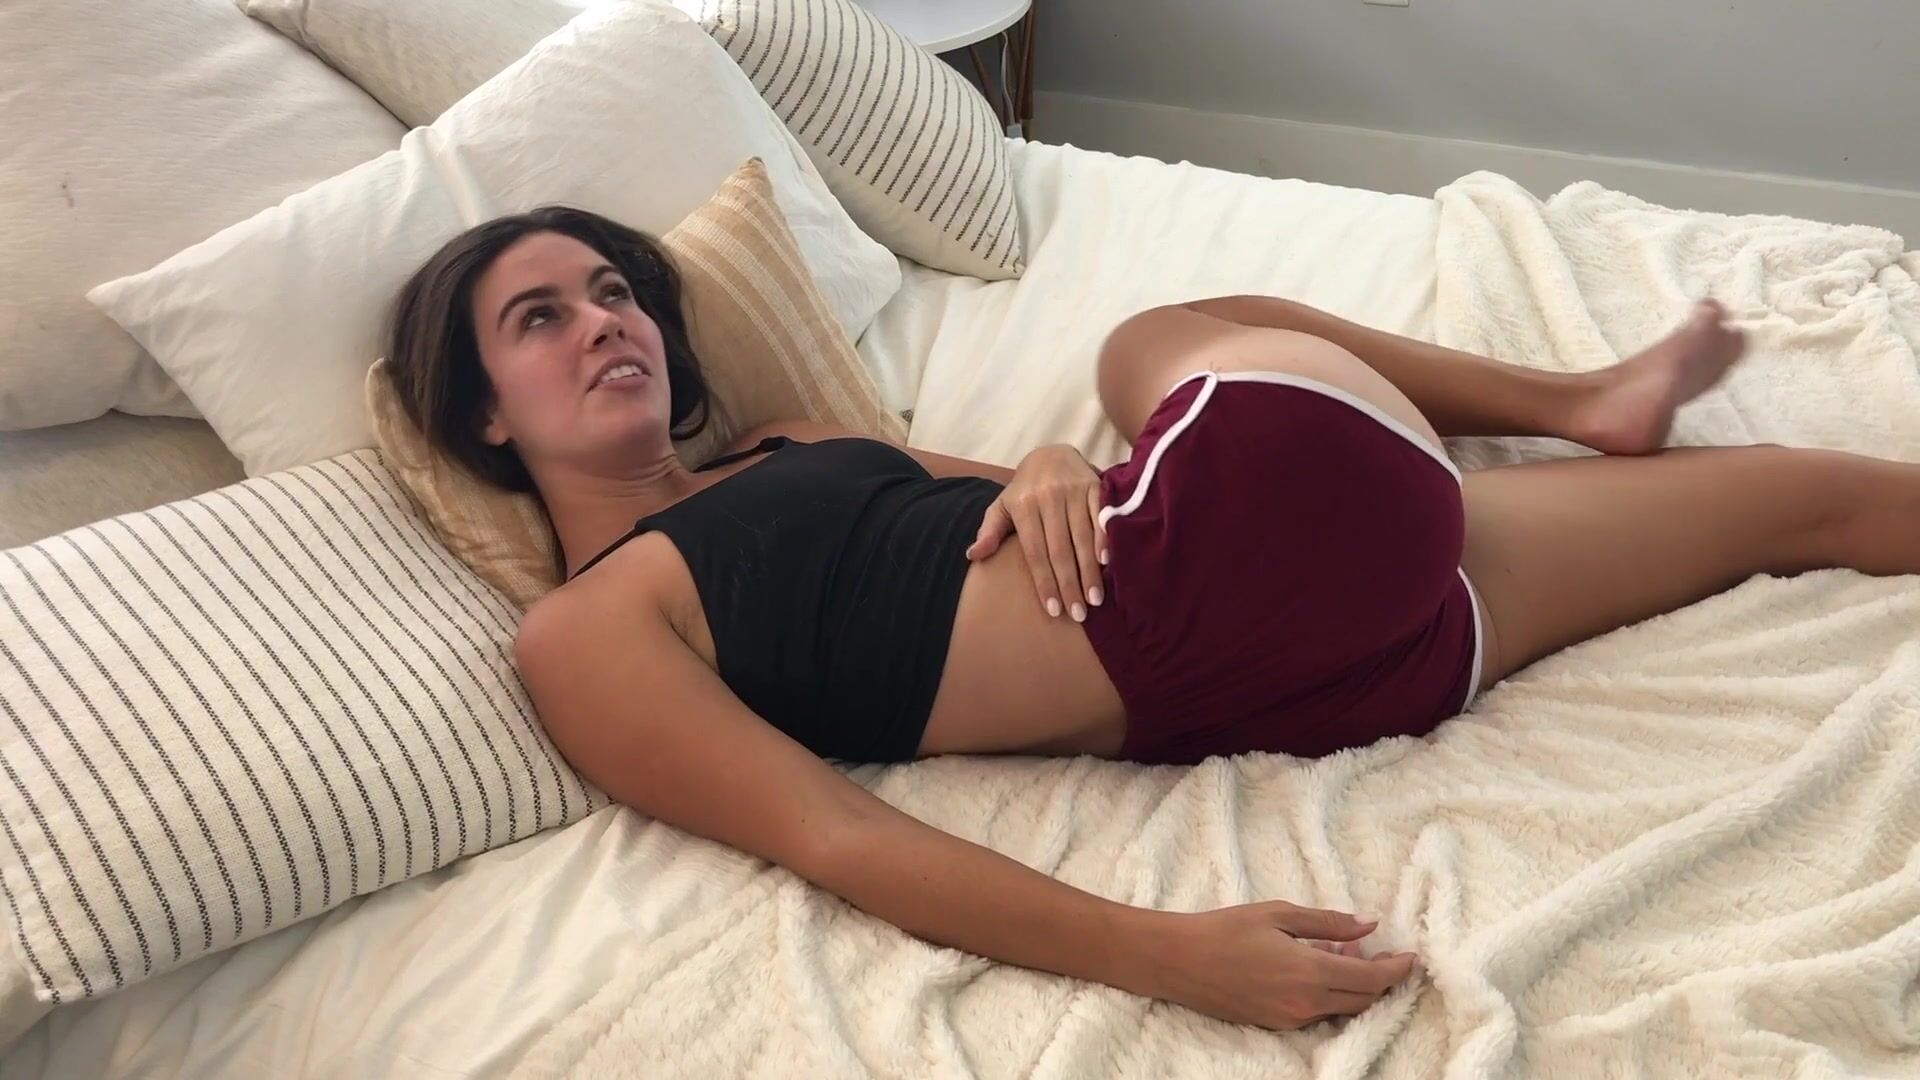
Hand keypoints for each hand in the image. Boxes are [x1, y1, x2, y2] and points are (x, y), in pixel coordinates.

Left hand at [965, 444, 1107, 621]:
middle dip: (1069, 584)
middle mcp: (1047, 498)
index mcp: (1023, 506)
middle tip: (1078, 613)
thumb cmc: (1025, 490)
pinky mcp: (1094, 486)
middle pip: (1060, 549)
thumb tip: (973, 555)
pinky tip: (1108, 563)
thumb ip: (989, 531)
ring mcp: (1073, 491)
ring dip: (1090, 570)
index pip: (1035, 552)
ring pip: (1082, 537)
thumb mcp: (1002, 506)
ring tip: (1095, 599)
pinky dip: (1105, 540)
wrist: (1052, 453)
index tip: (1053, 610)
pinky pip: (1100, 517)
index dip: (1044, 582)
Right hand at [1149, 902, 1420, 1030]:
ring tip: (1342, 955)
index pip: (1372, 980)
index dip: (1397, 970)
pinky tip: (1316, 967)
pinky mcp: (1275, 1024)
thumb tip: (1369, 924)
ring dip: (1353, 986)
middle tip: (1383, 955)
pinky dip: (1329, 993)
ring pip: (1341, 1009)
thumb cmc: (1225, 929)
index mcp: (1309, 973)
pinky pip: (1317, 1012)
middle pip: (1363, 1001)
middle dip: (1381, 980)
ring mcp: (1290, 1018)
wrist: (1178, 961)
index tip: (1411, 956)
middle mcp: (1305, 1004)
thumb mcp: (1279, 914)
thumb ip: (1328, 922)